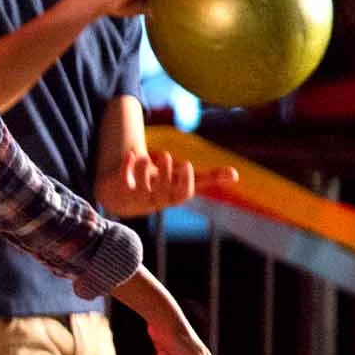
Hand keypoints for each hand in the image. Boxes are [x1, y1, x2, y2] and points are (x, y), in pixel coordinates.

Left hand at [107, 149, 239, 214]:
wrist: (121, 198)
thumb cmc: (159, 187)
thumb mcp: (181, 183)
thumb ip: (207, 178)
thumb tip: (236, 175)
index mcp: (172, 197)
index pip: (182, 194)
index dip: (185, 181)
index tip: (186, 164)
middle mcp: (155, 200)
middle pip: (162, 192)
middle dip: (165, 174)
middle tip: (168, 156)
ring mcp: (136, 197)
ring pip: (140, 189)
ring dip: (143, 171)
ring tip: (145, 156)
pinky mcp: (118, 190)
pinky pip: (121, 181)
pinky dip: (125, 167)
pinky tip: (131, 154)